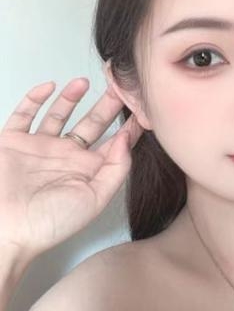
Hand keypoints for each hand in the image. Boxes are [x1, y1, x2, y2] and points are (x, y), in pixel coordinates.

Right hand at [0, 78, 143, 261]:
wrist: (4, 229)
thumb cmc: (49, 222)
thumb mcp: (94, 199)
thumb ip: (115, 169)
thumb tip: (127, 139)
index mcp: (86, 171)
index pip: (114, 143)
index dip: (129, 125)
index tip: (143, 105)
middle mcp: (65, 156)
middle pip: (91, 123)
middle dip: (107, 104)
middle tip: (120, 84)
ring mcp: (39, 147)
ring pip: (59, 114)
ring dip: (71, 97)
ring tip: (85, 81)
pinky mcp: (13, 141)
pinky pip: (24, 114)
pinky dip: (34, 98)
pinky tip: (48, 87)